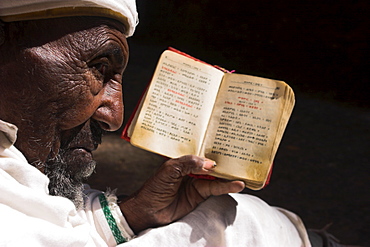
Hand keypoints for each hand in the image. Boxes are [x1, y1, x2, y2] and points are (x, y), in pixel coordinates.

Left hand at [119, 155, 244, 232]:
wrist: (148, 211)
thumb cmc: (154, 187)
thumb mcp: (169, 169)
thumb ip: (188, 163)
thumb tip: (209, 163)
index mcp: (183, 160)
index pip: (200, 151)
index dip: (212, 148)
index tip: (227, 144)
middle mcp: (191, 170)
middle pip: (211, 163)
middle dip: (224, 160)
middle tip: (241, 155)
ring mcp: (196, 182)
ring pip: (216, 176)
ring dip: (229, 174)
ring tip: (243, 172)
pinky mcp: (200, 195)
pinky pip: (216, 189)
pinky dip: (227, 187)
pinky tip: (237, 185)